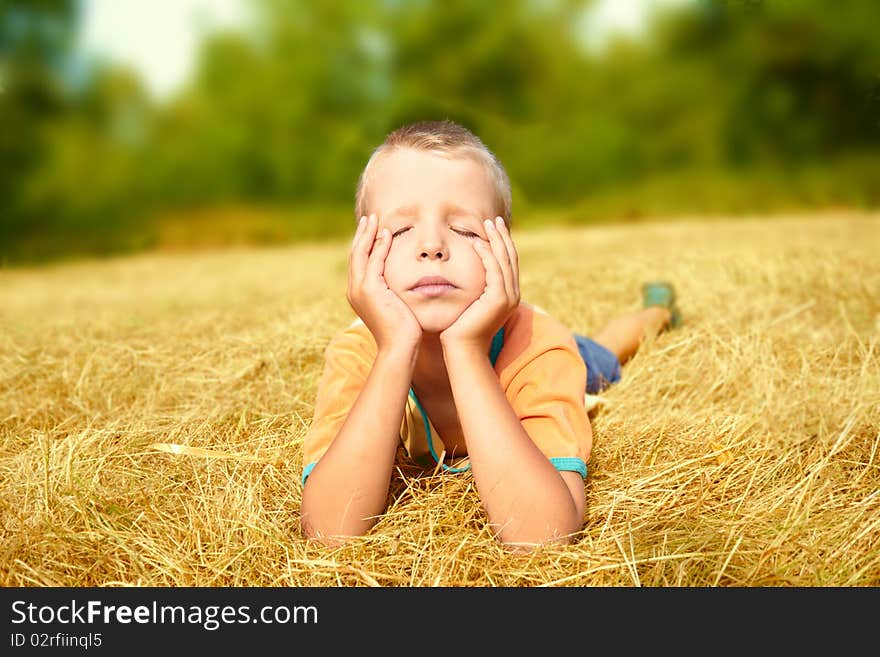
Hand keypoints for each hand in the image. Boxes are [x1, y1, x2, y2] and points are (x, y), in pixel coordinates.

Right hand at [347, 213, 421, 352]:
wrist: (399, 347)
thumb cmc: (402, 331)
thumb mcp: (394, 306)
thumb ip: (392, 291)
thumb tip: (400, 283)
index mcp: (358, 293)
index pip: (358, 262)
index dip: (363, 244)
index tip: (371, 229)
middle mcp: (354, 290)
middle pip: (355, 254)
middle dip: (362, 234)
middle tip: (369, 217)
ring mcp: (359, 289)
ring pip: (361, 254)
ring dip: (368, 234)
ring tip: (375, 219)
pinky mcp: (370, 289)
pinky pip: (374, 261)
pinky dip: (379, 246)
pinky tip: (387, 234)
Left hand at [440, 216, 519, 351]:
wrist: (462, 349)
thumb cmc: (460, 328)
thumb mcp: (471, 302)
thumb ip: (476, 288)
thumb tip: (468, 273)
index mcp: (509, 294)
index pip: (508, 262)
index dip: (503, 243)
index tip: (494, 226)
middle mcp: (513, 294)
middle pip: (510, 257)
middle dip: (502, 236)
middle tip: (494, 219)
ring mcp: (508, 297)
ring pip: (504, 260)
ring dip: (496, 240)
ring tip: (487, 224)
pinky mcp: (498, 298)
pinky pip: (494, 269)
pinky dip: (487, 253)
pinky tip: (477, 242)